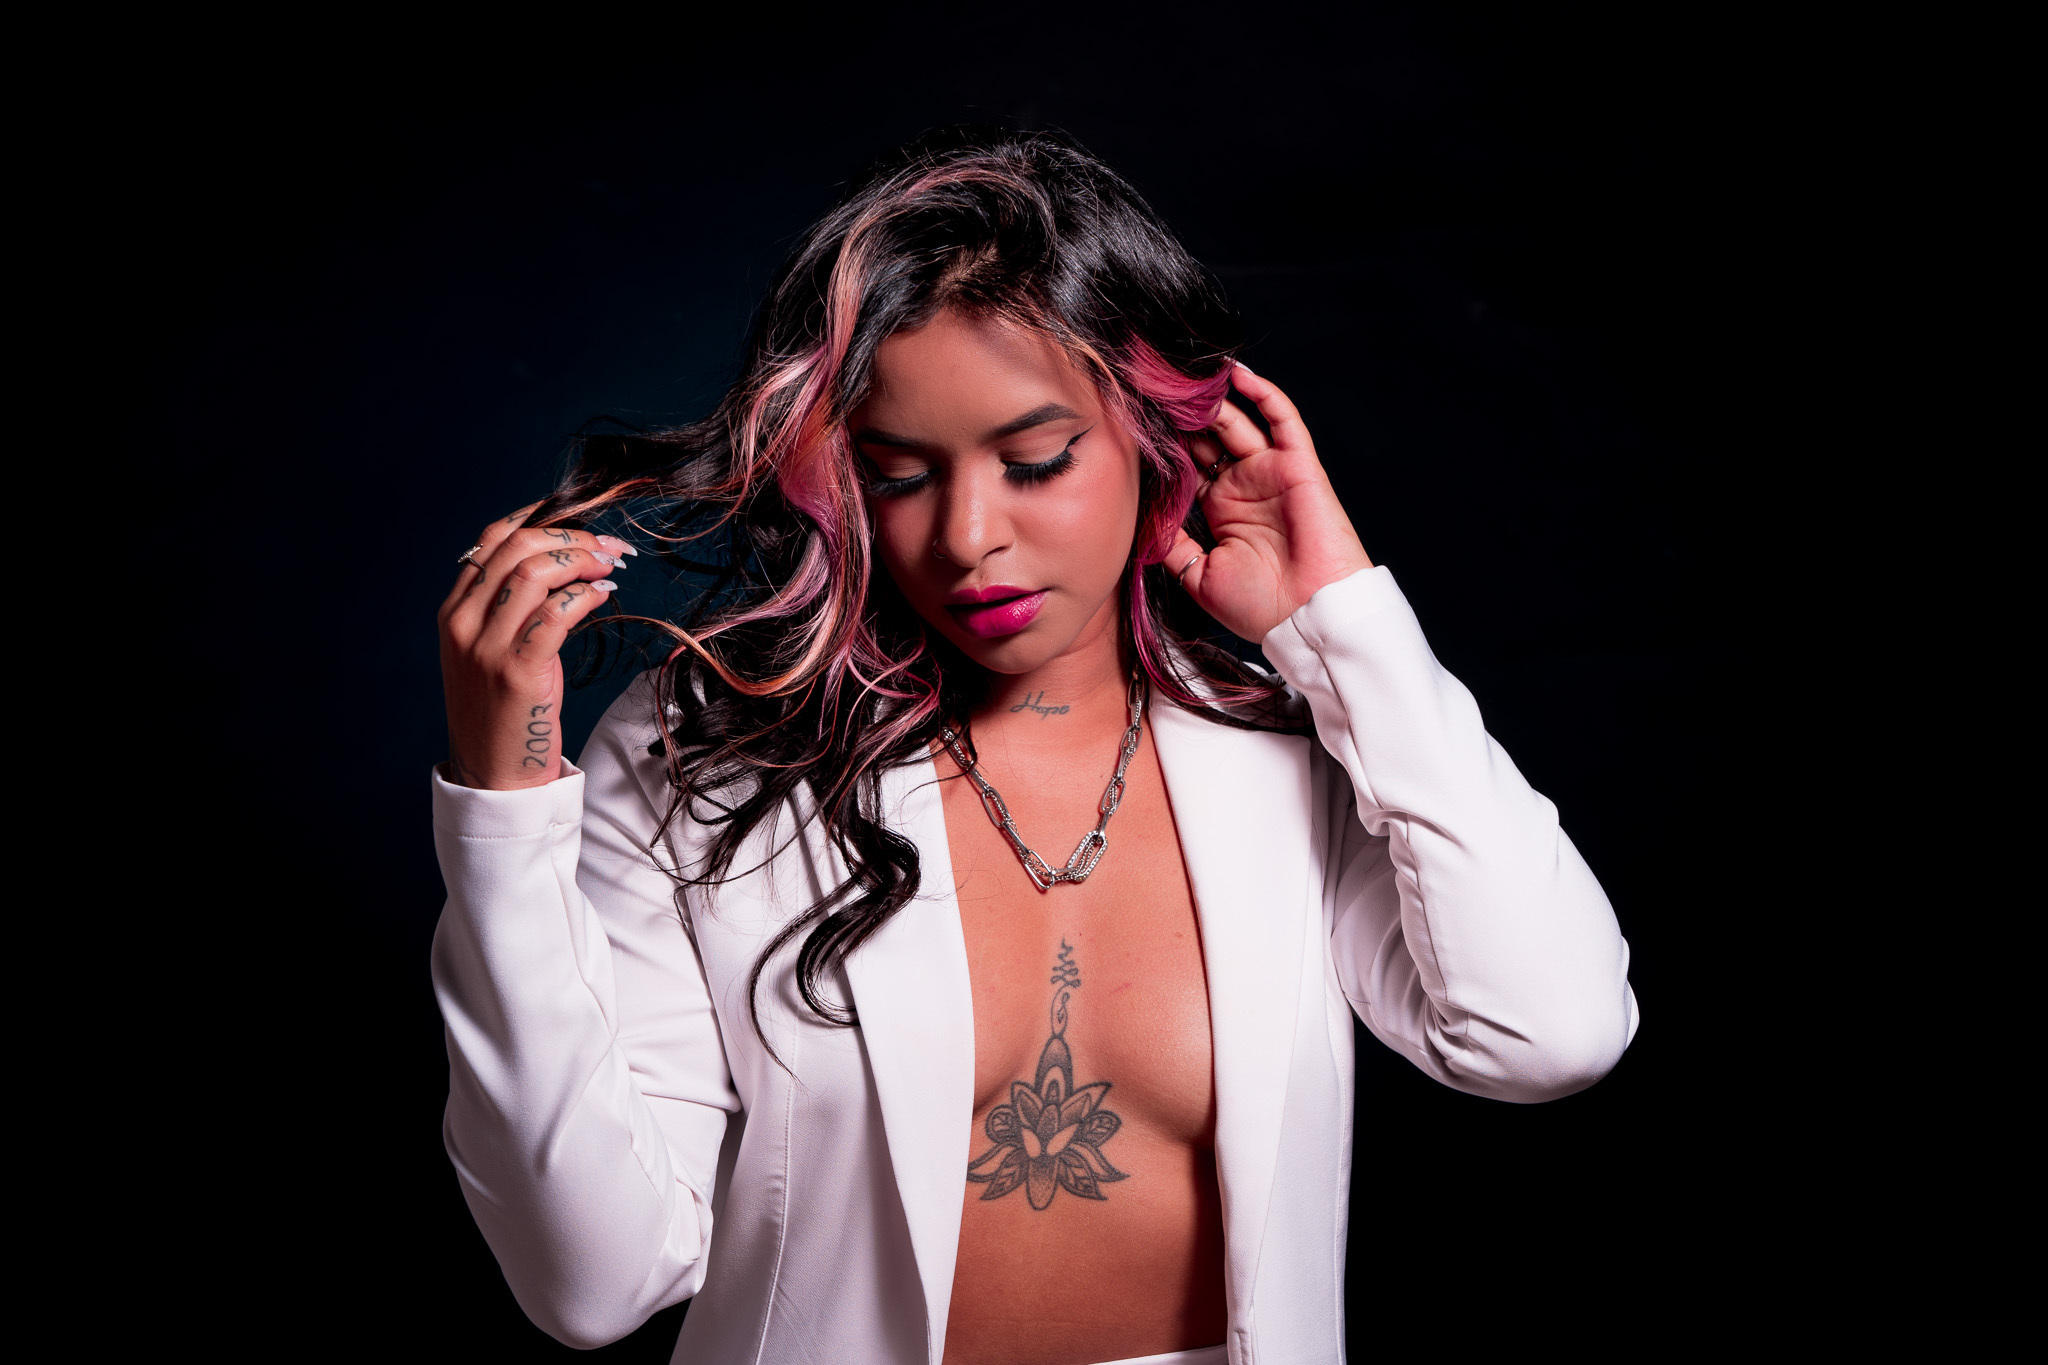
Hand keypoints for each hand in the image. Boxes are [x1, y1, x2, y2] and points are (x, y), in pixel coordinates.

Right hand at [435, 501, 636, 789]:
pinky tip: (603, 593)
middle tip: (608, 545)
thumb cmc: (503, 712)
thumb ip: (510, 607)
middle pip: (516, 548)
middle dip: (570, 535)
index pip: (492, 539)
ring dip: (581, 559)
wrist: (494, 775)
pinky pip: (556, 614)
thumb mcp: (491, 651)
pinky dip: (585, 595)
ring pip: (534, 573)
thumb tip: (565, 562)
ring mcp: (485, 647)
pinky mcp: (517, 672)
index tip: (579, 520)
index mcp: (453, 611)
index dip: (541, 518)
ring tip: (610, 565)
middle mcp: (462, 623)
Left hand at [1165, 362, 1373, 641]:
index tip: (1132, 422)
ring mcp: (1270, 472)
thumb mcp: (1198, 575)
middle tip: (1151, 389)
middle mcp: (1244, 485)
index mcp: (1221, 509)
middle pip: (1207, 437)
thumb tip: (1139, 518)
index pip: (1187, 464)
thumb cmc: (1259, 607)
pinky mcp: (1298, 464)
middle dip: (1181, 416)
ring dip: (1212, 400)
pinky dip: (1263, 394)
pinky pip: (1283, 419)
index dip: (1164, 445)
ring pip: (1237, 422)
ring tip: (1182, 377)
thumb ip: (1172, 542)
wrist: (1308, 618)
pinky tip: (1236, 375)